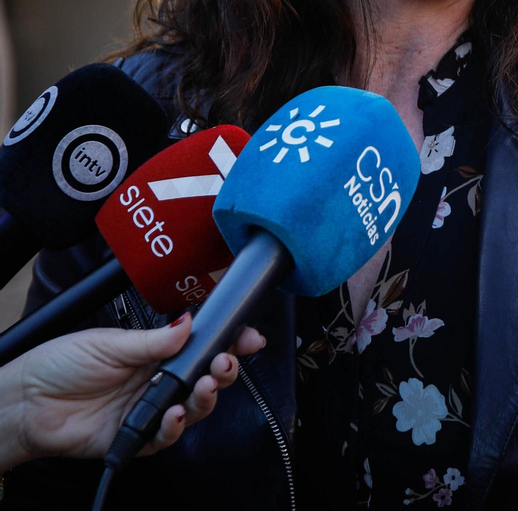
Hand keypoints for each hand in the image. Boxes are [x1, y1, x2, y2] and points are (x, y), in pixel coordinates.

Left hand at [0, 314, 266, 470]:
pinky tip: (174, 414)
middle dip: (225, 370)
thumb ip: (153, 340)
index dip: (228, 342)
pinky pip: (166, 436)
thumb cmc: (60, 365)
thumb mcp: (109, 343)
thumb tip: (189, 323)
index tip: (248, 337)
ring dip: (206, 398)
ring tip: (205, 386)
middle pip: (206, 378)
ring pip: (194, 408)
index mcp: (157, 352)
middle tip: (226, 362)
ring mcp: (150, 409)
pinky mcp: (137, 437)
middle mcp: (159, 381)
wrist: (26, 402)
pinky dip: (175, 426)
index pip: (202, 346)